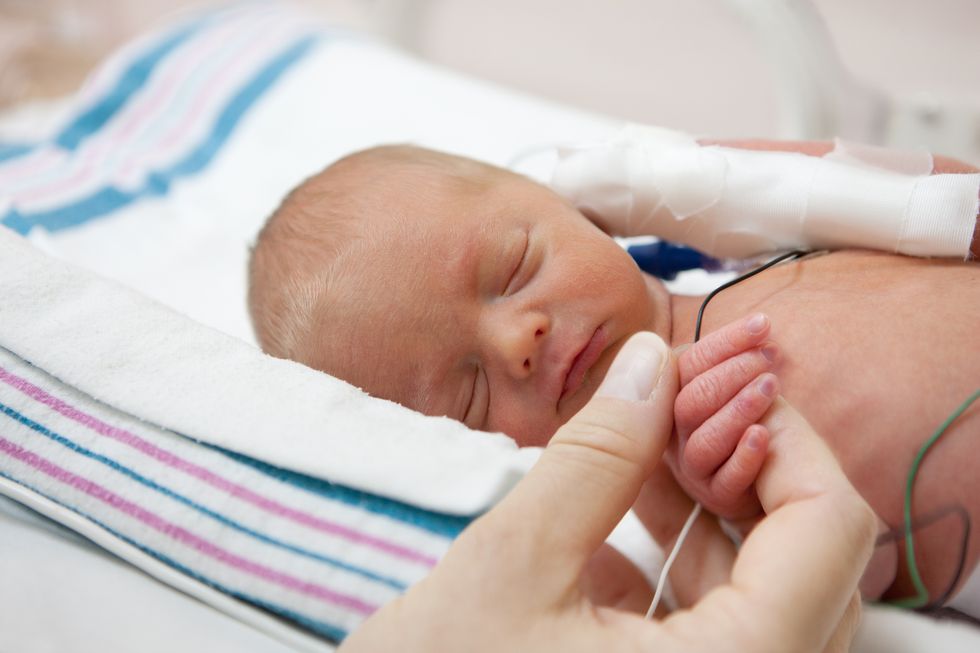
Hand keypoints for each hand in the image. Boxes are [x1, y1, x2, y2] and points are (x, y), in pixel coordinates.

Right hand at [339, 332, 875, 652]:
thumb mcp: (514, 562)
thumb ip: (598, 454)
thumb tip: (653, 359)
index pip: (831, 532)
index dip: (790, 434)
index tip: (727, 379)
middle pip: (812, 558)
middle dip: (748, 462)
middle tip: (683, 397)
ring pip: (769, 587)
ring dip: (715, 501)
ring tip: (650, 432)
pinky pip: (719, 616)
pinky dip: (685, 548)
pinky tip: (631, 493)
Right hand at [669, 313, 778, 519]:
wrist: (768, 474)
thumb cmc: (751, 420)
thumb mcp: (735, 386)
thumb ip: (731, 361)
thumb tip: (758, 324)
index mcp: (673, 398)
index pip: (686, 363)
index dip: (725, 342)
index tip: (762, 324)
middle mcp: (676, 434)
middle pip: (690, 401)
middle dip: (732, 372)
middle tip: (769, 356)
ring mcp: (694, 468)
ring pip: (704, 440)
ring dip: (739, 408)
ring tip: (771, 385)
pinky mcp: (717, 496)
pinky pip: (726, 479)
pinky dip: (744, 456)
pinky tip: (764, 434)